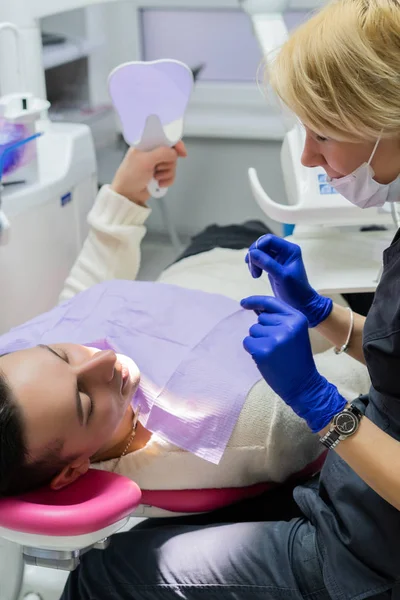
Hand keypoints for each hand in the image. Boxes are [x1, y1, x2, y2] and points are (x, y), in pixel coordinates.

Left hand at [111, 141, 186, 205]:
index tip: (182, 152)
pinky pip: (171, 175)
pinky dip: (167, 180)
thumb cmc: (130, 176)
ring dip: (166, 173)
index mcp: (146, 144)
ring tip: (155, 177)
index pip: (165, 138)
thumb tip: (175, 153)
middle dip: (167, 163)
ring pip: (172, 165)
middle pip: (172, 153)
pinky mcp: (159, 175)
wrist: (127, 195)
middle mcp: (152, 152)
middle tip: (156, 168)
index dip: (175, 144)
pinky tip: (158, 183)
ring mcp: (156, 164)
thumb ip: (162, 153)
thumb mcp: (145, 161)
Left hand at [241, 295, 345, 431]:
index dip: (255, 300)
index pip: (271, 302)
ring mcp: (275, 338)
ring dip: (258, 341)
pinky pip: (247, 342)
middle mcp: (287, 325)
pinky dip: (252, 350)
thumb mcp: (294, 333)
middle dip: (264, 330)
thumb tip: (256, 307)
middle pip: (260, 318)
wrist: (304, 384)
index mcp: (297, 318)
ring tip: (274, 353)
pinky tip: (266, 359)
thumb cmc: (296, 358)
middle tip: (278, 346)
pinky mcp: (263, 350)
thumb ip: (278, 319)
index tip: (243, 303)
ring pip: (253, 330)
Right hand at [245, 234, 331, 327]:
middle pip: (263, 244)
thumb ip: (267, 263)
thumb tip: (252, 253)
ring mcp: (279, 258)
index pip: (269, 240)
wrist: (301, 304)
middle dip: (254, 255)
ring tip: (255, 275)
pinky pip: (260, 260)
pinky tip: (256, 275)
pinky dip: (255, 265)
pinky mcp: (273, 265)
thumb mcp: (281, 277)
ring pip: (260, 252)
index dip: (258, 247)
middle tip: (253, 271)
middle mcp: (285, 251)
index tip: (252, 261)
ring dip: (254, 261)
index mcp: (290, 249)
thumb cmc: (295, 291)